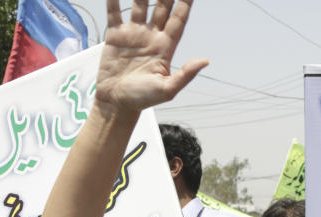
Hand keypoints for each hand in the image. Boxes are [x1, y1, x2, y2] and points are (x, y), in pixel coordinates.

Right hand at [95, 0, 208, 114]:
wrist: (116, 103)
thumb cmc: (143, 100)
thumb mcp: (167, 89)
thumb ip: (185, 74)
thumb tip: (205, 61)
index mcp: (166, 47)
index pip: (179, 19)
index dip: (185, 3)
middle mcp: (152, 36)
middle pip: (162, 6)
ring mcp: (134, 34)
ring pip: (140, 4)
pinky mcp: (115, 35)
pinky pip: (115, 12)